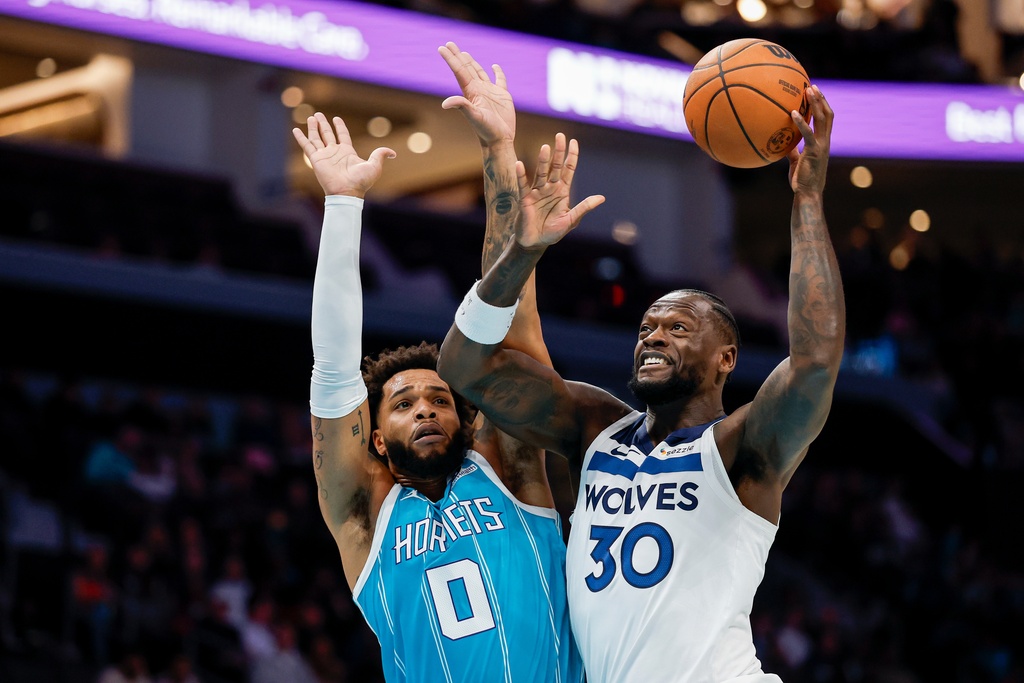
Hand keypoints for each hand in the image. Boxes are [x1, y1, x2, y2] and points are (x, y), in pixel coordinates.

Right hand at [292, 113, 394, 197]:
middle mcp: (335, 153)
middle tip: (319, 114)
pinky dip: (301, 138)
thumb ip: (380, 155)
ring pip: (317, 138)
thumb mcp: (374, 166)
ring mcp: (325, 156)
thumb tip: (393, 153)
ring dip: (314, 128)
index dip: (339, 127)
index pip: (342, 136)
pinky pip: (307, 146)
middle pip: (328, 134)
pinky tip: (296, 130)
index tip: (336, 118)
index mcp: (347, 152)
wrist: (347, 192)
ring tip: (312, 117)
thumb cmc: (361, 182)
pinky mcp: (316, 160)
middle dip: (324, 124)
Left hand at [438, 41, 514, 146]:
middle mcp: (479, 90)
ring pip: (479, 72)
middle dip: (458, 56)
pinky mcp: (503, 96)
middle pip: (466, 68)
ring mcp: (490, 92)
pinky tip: (494, 66)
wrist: (499, 140)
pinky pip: (500, 80)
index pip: (459, 71)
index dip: (451, 59)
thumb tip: (445, 103)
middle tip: (449, 44)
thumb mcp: (474, 117)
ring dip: (472, 62)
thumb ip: (462, 107)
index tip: (442, 48)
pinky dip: (498, 72)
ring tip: (464, 53)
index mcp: (471, 92)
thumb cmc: (486, 131)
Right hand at [515, 133, 605, 248]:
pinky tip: (520, 165)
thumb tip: (601, 197)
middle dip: (558, 152)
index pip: (568, 169)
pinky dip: (521, 175)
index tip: (574, 142)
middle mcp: (550, 188)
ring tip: (546, 147)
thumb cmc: (552, 232)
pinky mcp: (525, 199)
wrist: (534, 244)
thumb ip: (584, 208)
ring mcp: (537, 192)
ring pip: (541, 173)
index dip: (571, 156)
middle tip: (560, 135)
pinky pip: (523, 185)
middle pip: (555, 166)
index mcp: (562, 191)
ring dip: (543, 161)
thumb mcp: (571, 220)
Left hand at [788, 85, 832, 194]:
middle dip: (821, 99)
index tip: (815, 93)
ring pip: (823, 119)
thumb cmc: (801, 180)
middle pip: (827, 115)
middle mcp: (825, 141)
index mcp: (822, 143)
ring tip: (808, 90)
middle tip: (812, 86)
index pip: (826, 120)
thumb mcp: (794, 162)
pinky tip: (792, 113)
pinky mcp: (814, 152)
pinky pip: (807, 133)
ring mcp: (821, 146)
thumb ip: (791, 151)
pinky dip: (801, 122)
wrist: (808, 193)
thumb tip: (782, 143)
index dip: (822, 105)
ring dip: (816, 103)